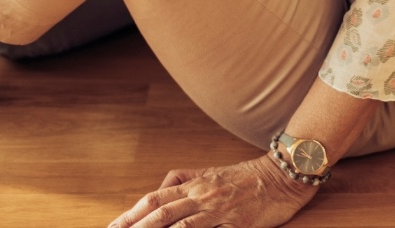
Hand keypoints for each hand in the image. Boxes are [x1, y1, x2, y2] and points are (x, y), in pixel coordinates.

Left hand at [107, 155, 316, 227]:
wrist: (282, 174)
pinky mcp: (238, 225)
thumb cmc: (247, 176)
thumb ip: (186, 179)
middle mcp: (204, 196)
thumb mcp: (212, 173)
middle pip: (161, 213)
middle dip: (134, 227)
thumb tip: (161, 189)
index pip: (155, 199)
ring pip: (181, 226)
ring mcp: (220, 211)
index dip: (131, 214)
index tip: (112, 227)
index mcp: (196, 184)